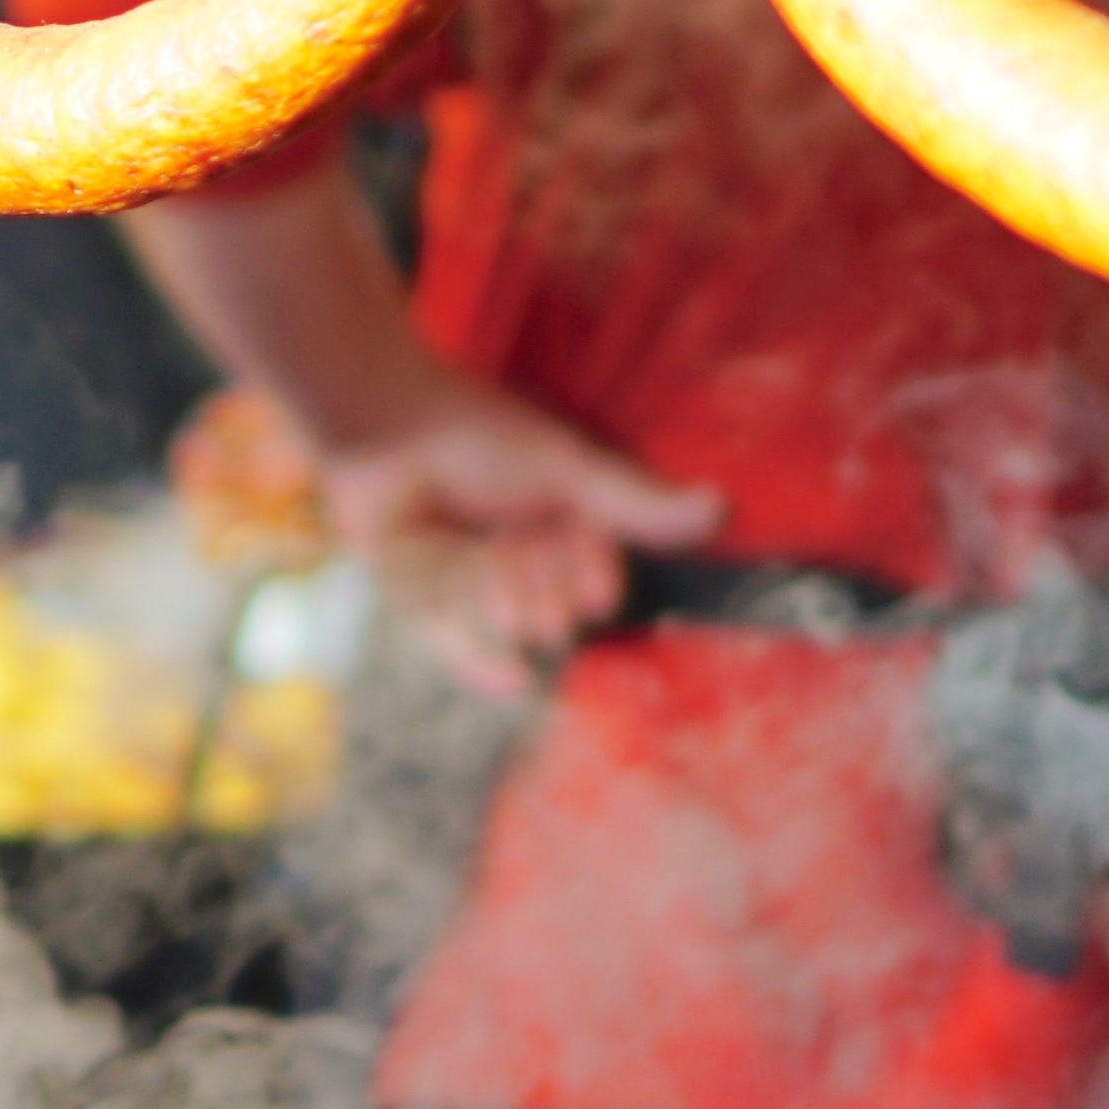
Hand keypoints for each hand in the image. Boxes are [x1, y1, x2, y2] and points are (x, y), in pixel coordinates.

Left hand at [303, 380, 722, 697]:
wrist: (386, 425)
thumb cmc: (481, 435)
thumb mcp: (567, 469)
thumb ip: (635, 502)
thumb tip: (721, 507)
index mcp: (559, 524)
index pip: (592, 568)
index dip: (593, 578)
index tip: (597, 589)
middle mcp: (519, 558)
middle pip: (549, 596)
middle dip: (546, 587)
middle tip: (537, 575)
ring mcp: (468, 582)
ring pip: (502, 614)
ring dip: (507, 597)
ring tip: (502, 581)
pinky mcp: (420, 599)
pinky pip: (453, 644)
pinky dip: (480, 666)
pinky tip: (514, 683)